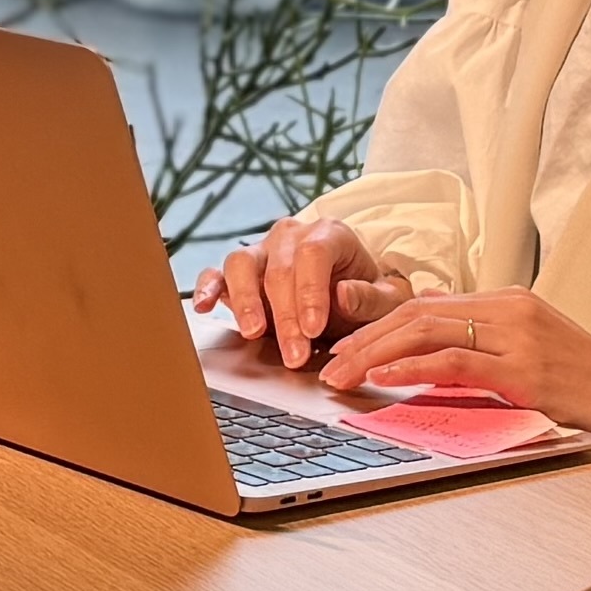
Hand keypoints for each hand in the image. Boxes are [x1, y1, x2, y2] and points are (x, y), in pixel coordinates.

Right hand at [194, 213, 393, 370]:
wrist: (350, 294)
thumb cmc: (368, 296)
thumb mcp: (386, 300)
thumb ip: (370, 298)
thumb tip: (343, 294)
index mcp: (329, 234)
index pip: (313, 254)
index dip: (310, 292)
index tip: (313, 329)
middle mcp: (290, 236)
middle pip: (278, 269)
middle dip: (284, 316)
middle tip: (294, 355)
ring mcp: (262, 251)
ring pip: (241, 263)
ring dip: (246, 301)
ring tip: (254, 333)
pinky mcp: (240, 271)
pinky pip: (216, 272)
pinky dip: (207, 287)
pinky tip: (203, 306)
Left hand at [317, 289, 590, 502]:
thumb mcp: (535, 369)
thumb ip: (487, 363)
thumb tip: (430, 374)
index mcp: (511, 304)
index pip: (429, 304)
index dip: (378, 324)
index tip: (341, 346)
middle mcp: (513, 309)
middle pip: (418, 311)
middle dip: (363, 336)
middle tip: (324, 363)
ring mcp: (522, 336)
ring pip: (428, 330)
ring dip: (373, 353)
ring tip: (338, 376)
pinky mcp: (529, 370)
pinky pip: (458, 361)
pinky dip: (412, 365)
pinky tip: (383, 377)